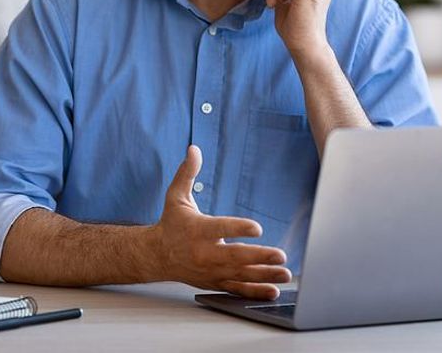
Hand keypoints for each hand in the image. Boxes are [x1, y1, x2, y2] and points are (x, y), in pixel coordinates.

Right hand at [150, 145, 291, 298]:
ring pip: (240, 275)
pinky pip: (237, 290)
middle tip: (280, 255)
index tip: (257, 228)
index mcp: (198, 230)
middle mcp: (205, 253)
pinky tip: (273, 292)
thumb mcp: (176, 196)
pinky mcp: (215, 282)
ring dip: (264, 276)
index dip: (239, 228)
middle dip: (259, 257)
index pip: (221, 228)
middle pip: (235, 256)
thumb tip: (194, 149)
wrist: (157, 256)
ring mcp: (211, 271)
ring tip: (285, 274)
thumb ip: (187, 173)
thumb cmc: (171, 223)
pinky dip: (255, 292)